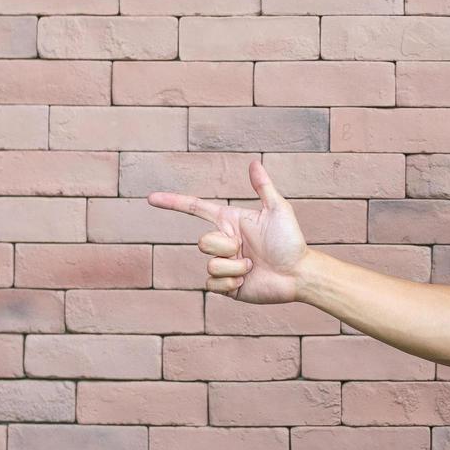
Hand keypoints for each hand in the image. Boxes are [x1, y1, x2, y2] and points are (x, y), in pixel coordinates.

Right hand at [147, 159, 308, 303]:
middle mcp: (224, 242)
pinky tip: (247, 281)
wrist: (299, 274)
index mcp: (230, 222)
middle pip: (203, 241)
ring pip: (210, 264)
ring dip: (234, 267)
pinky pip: (213, 283)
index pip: (196, 209)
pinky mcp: (226, 286)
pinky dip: (231, 282)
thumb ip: (263, 187)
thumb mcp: (278, 210)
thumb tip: (254, 162)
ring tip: (252, 266)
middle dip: (225, 246)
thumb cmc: (291, 241)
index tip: (151, 198)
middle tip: (249, 251)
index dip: (173, 203)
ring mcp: (224, 264)